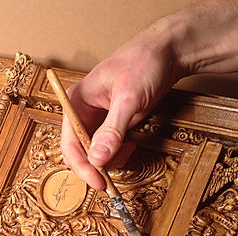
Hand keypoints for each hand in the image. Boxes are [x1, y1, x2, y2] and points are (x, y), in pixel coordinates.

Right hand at [62, 24, 183, 189]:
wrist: (168, 53)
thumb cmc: (144, 63)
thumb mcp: (128, 97)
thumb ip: (112, 129)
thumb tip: (98, 159)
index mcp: (76, 102)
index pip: (69, 143)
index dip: (81, 165)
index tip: (97, 181)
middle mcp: (83, 113)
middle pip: (79, 152)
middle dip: (95, 166)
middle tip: (111, 179)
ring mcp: (98, 120)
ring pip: (94, 154)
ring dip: (110, 161)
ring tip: (128, 150)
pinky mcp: (114, 125)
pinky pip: (109, 149)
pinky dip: (119, 154)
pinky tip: (131, 144)